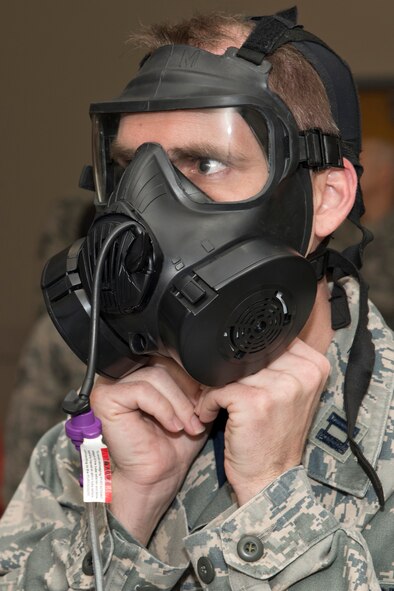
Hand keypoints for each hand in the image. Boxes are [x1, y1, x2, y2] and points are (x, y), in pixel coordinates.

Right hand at [90, 357, 207, 542]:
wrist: (158, 475)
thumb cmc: (174, 442)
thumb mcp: (194, 401)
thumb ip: (197, 377)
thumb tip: (211, 359)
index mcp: (141, 366)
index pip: (169, 352)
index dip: (191, 373)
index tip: (205, 397)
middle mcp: (122, 370)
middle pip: (163, 360)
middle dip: (187, 389)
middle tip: (198, 414)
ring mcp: (110, 383)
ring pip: (156, 375)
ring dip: (179, 403)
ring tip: (188, 425)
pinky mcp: (106, 398)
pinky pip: (142, 390)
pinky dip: (163, 408)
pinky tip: (172, 426)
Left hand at [196, 338, 329, 504]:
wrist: (272, 480)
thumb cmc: (277, 437)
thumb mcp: (292, 394)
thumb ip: (281, 363)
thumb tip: (249, 335)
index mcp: (315, 366)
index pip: (270, 340)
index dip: (250, 357)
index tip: (243, 379)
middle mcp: (302, 373)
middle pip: (249, 354)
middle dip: (229, 373)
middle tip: (223, 394)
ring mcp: (279, 387)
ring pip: (230, 371)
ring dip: (214, 389)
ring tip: (215, 406)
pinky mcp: (255, 402)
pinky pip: (217, 389)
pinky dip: (207, 403)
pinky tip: (210, 416)